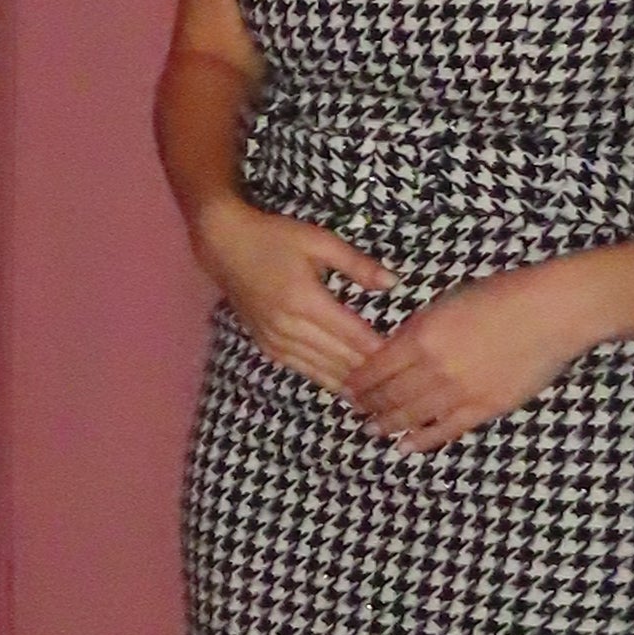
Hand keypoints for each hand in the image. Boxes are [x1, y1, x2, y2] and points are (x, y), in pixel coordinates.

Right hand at [196, 195, 397, 390]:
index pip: (354, 335)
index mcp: (305, 300)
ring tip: (380, 397)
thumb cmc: (274, 237)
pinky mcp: (266, 345)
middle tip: (402, 383)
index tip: (410, 361)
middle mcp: (289, 326)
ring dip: (351, 383)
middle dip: (372, 373)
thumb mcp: (319, 241)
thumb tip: (394, 283)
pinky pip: (302, 369)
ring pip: (322, 370)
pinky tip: (346, 388)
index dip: (382, 351)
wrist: (223, 245)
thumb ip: (357, 264)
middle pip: (340, 358)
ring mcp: (275, 339)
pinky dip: (326, 379)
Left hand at [345, 258, 601, 453]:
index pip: (374, 369)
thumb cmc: (501, 295)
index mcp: (420, 336)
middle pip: (388, 396)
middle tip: (354, 412)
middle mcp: (434, 368)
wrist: (552, 311)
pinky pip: (446, 430)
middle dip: (367, 406)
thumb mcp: (445, 303)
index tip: (345, 389)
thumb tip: (391, 352)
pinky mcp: (486, 408)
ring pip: (411, 416)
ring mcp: (460, 391)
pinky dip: (422, 440)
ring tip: (372, 430)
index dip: (356, 383)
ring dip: (387, 425)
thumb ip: (416, 330)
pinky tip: (406, 446)